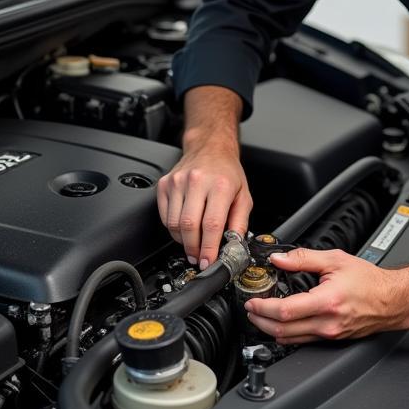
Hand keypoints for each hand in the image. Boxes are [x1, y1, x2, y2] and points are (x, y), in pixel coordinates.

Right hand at [156, 148, 251, 268]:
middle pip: (189, 226)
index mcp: (220, 185)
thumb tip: (233, 246)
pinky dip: (173, 229)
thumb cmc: (227, 172)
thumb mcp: (244, 196)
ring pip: (174, 224)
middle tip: (199, 258)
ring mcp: (177, 182)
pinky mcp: (165, 184)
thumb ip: (240, 223)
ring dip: (183, 241)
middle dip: (194, 249)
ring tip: (193, 243)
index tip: (208, 261)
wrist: (210, 147)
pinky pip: (165, 216)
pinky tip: (184, 228)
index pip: (211, 224)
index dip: (208, 247)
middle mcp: (197, 181)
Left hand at [244, 249, 408, 343]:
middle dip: (260, 321)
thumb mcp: (335, 260)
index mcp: (327, 301)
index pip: (287, 311)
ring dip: (270, 329)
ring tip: (260, 316)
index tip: (253, 301)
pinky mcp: (331, 339)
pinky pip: (302, 341)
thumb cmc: (369, 281)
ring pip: (290, 339)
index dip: (264, 308)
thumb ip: (304, 258)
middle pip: (283, 330)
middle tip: (250, 310)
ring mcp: (329, 334)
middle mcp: (327, 323)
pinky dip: (286, 334)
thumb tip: (279, 259)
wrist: (391, 300)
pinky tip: (279, 324)